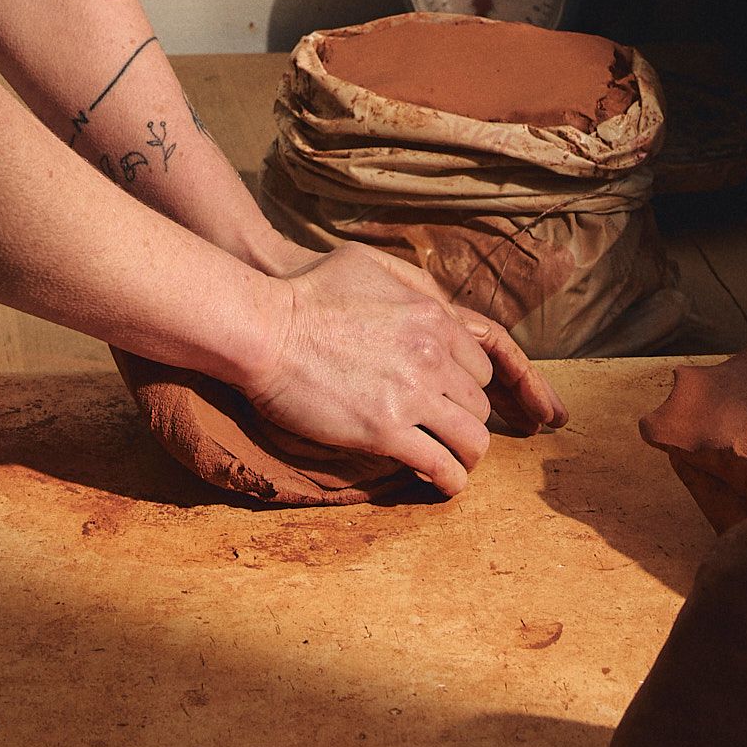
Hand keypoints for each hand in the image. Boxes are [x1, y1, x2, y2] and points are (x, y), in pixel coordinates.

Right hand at [242, 244, 565, 497]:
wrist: (266, 330)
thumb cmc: (306, 292)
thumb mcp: (366, 263)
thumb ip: (409, 282)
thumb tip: (432, 304)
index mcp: (432, 316)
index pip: (480, 365)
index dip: (465, 385)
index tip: (449, 398)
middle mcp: (432, 355)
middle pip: (479, 404)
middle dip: (466, 420)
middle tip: (445, 432)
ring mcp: (412, 395)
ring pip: (473, 440)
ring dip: (465, 455)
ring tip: (451, 463)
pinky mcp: (387, 432)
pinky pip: (441, 466)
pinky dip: (448, 480)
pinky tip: (438, 483)